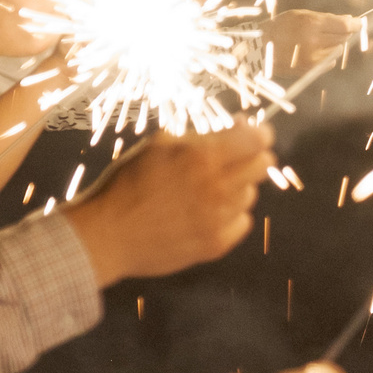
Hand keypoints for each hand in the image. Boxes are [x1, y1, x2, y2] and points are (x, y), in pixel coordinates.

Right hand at [61, 125, 271, 284]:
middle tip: (236, 157)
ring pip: (250, 194)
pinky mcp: (216, 245)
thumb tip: (234, 128)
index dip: (258, 133)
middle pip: (263, 165)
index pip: (257, 139)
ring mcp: (219, 219)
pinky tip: (208, 213)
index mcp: (202, 157)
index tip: (252, 132)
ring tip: (208, 188)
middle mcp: (217, 188)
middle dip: (254, 156)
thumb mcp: (157, 145)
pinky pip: (241, 222)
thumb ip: (198, 136)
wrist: (108, 235)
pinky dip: (230, 215)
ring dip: (237, 187)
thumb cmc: (127, 183)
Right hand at [265, 8, 357, 76]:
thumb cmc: (279, 27)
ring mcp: (313, 58)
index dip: (355, 24)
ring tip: (319, 40)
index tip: (360, 23)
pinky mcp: (310, 70)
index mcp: (311, 24)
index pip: (344, 26)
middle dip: (344, 33)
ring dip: (334, 44)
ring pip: (337, 50)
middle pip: (343, 38)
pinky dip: (327, 56)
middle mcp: (314, 41)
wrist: (258, 48)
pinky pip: (329, 62)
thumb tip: (348, 21)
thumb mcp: (300, 15)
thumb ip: (325, 18)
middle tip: (338, 29)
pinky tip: (314, 51)